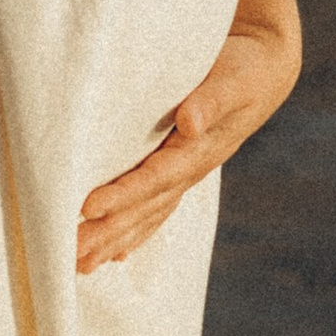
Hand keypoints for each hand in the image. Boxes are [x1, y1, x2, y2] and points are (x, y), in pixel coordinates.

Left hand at [76, 16, 301, 272]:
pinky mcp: (180, 170)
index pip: (155, 178)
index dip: (123, 195)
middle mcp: (190, 170)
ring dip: (114, 240)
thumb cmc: (246, 70)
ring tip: (82, 265)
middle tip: (70, 255)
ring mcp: (186, 175)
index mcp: (199, 151)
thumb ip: (211, 101)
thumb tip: (190, 123)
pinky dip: (135, 233)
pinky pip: (155, 209)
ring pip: (146, 214)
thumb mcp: (233, 80)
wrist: (264, 70)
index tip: (88, 207)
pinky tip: (116, 253)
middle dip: (108, 232)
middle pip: (145, 207)